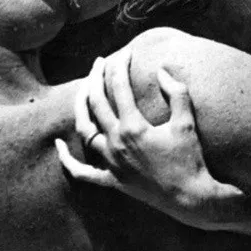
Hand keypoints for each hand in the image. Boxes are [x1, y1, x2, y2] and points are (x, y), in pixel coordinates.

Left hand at [57, 49, 247, 229]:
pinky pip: (81, 171)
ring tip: (83, 90)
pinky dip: (67, 159)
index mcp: (133, 128)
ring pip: (84, 130)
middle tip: (100, 62)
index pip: (120, 88)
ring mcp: (110, 163)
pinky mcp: (111, 180)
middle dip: (96, 77)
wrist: (190, 198)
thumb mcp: (187, 124)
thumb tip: (162, 71)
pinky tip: (60, 144)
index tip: (125, 52)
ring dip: (80, 106)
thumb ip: (177, 94)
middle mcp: (116, 143)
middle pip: (96, 103)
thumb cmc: (191, 160)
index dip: (121, 66)